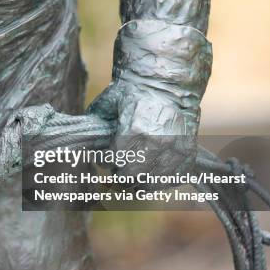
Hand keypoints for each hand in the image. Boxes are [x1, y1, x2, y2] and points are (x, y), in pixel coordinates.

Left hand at [87, 20, 211, 182]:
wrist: (166, 86)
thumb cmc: (133, 95)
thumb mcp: (108, 103)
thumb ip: (95, 122)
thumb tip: (82, 140)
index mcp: (135, 130)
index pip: (114, 161)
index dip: (106, 162)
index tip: (105, 160)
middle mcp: (157, 142)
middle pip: (132, 176)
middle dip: (121, 175)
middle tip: (117, 170)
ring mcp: (175, 149)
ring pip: (151, 183)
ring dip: (139, 182)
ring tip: (133, 175)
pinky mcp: (187, 154)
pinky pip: (171, 180)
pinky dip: (159, 182)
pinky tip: (150, 175)